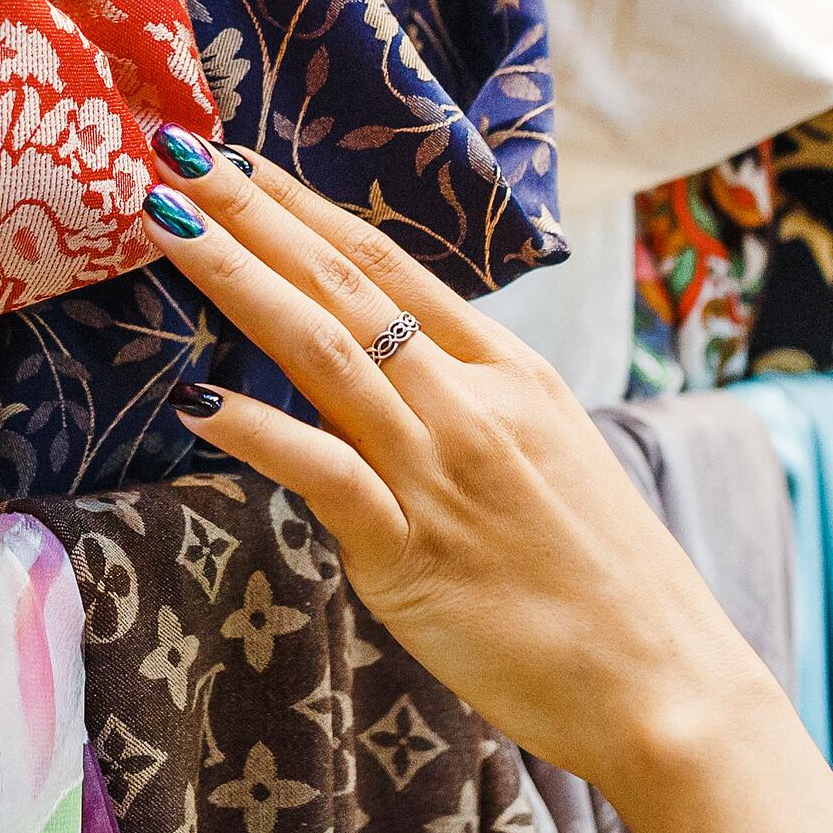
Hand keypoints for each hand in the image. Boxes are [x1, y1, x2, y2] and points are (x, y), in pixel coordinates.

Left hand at [135, 128, 775, 801]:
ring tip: (169, 222)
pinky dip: (256, 432)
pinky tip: (196, 400)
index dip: (305, 208)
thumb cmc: (601, 586)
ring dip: (237, 279)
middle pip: (346, 285)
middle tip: (181, 150)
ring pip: (325, 351)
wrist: (663, 683)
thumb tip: (393, 391)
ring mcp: (441, 471)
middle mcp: (473, 403)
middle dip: (254, 212)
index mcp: (510, 373)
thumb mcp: (545, 462)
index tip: (239, 160)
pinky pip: (325, 472)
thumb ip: (467, 415)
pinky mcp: (412, 552)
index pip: (388, 266)